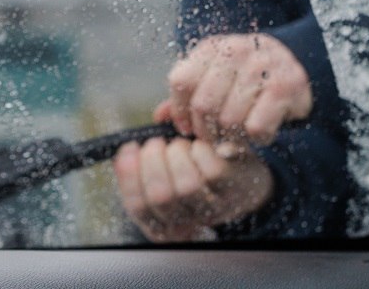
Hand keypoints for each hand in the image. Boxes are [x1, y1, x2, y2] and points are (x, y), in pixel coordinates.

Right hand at [113, 136, 272, 242]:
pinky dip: (200, 150)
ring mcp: (212, 209)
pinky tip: (199, 145)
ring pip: (187, 185)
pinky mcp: (234, 191)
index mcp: (163, 225)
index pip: (137, 205)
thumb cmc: (194, 176)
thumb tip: (126, 149)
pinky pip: (212, 170)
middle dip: (153, 160)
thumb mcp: (165, 175)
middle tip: (156, 143)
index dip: (129, 174)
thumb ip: (142, 161)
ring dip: (177, 154)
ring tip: (179, 145)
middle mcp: (187, 224)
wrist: (242, 186)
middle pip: (160, 195)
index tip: (130, 147)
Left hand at [164, 32, 311, 144]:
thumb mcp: (214, 77)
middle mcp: (235, 50)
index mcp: (212, 47)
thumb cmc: (244, 75)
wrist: (294, 62)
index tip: (186, 128)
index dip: (179, 111)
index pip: (181, 81)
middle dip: (205, 131)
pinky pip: (256, 126)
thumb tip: (158, 117)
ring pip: (229, 119)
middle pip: (204, 105)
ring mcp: (261, 65)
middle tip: (214, 138)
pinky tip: (258, 131)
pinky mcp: (285, 85)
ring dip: (231, 136)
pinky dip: (255, 138)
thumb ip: (187, 95)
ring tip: (237, 135)